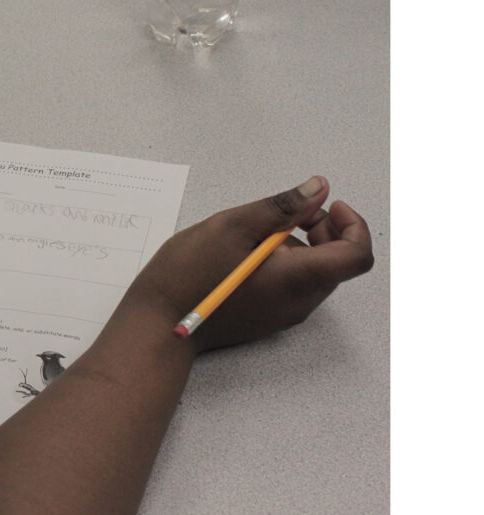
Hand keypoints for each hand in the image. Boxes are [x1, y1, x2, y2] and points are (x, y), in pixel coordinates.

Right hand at [121, 176, 373, 351]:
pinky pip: (291, 288)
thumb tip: (318, 189)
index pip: (357, 255)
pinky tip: (248, 255)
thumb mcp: (234, 225)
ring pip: (313, 275)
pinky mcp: (265, 320)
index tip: (327, 206)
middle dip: (324, 231)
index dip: (353, 225)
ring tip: (259, 233)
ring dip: (302, 247)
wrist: (157, 324)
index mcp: (298, 279)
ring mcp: (282, 315)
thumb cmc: (190, 274)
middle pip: (337, 264)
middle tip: (290, 213)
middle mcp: (299, 303)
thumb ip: (282, 207)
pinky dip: (285, 265)